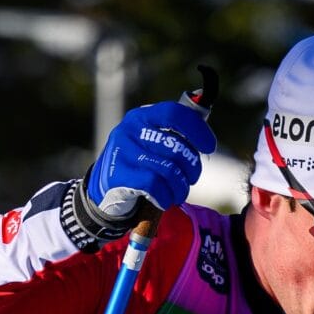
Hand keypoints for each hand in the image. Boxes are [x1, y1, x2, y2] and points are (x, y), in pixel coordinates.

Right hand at [87, 101, 216, 217]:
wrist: (104, 192)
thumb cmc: (139, 166)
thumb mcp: (153, 144)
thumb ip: (176, 136)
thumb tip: (206, 138)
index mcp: (142, 116)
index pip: (175, 113)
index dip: (197, 130)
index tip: (209, 147)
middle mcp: (130, 130)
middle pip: (176, 147)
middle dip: (191, 167)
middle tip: (191, 178)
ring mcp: (123, 152)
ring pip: (168, 169)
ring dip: (180, 187)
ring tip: (178, 193)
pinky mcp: (119, 175)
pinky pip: (155, 185)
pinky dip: (165, 196)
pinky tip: (164, 199)